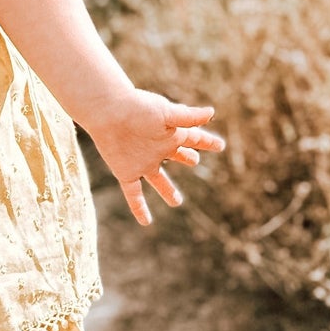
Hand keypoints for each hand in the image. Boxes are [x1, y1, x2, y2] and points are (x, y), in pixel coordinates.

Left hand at [84, 89, 225, 225]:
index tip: (220, 145)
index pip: (195, 139)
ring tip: (176, 201)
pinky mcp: (127, 172)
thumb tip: (211, 113)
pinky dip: (139, 208)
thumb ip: (189, 117)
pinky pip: (134, 194)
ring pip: (158, 180)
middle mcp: (158, 148)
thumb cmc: (139, 108)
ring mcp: (143, 162)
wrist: (109, 112)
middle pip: (177, 155)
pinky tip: (145, 222)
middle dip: (187, 157)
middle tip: (195, 160)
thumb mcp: (167, 114)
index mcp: (171, 133)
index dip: (207, 142)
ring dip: (167, 190)